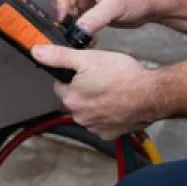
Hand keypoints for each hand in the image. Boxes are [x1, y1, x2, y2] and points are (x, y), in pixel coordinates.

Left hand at [32, 45, 158, 139]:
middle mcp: (79, 116)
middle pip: (75, 99)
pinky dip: (109, 116)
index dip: (73, 75)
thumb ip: (60, 56)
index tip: (87, 70)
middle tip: (102, 78)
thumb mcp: (89, 58)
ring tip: (113, 90)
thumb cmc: (122, 75)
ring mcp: (94, 127)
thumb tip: (36, 52)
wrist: (150, 94)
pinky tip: (119, 104)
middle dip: (85, 90)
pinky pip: (104, 124)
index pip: (61, 84)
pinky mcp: (110, 134)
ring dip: (96, 103)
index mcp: (70, 98)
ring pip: (89, 112)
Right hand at [50, 0, 157, 34]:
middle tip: (72, 29)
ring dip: (73, 24)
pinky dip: (80, 28)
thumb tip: (77, 30)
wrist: (152, 4)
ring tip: (82, 34)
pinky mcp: (92, 8)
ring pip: (69, 10)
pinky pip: (78, 18)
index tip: (64, 19)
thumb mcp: (114, 6)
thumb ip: (94, 18)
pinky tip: (88, 36)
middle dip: (66, 15)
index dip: (59, 2)